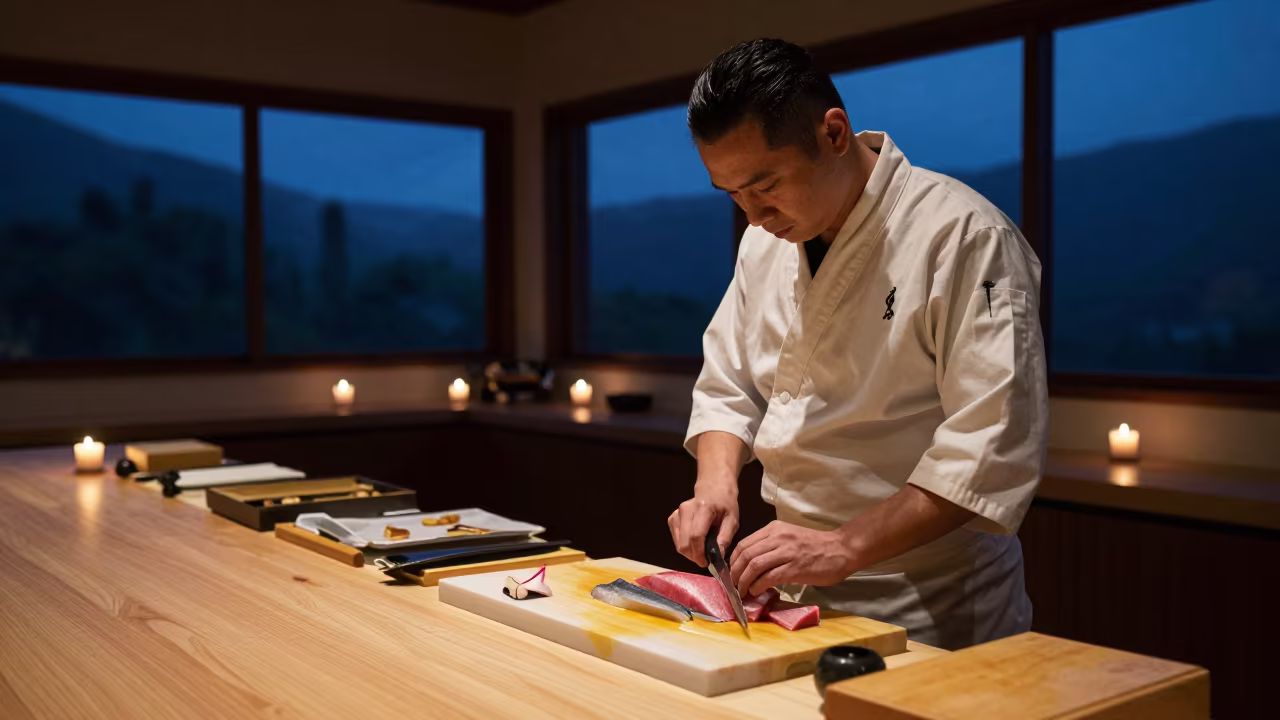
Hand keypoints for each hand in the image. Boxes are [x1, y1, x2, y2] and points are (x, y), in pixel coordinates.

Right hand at [668, 480, 738, 567]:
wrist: (713, 488)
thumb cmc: (725, 505)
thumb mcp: (732, 520)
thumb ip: (725, 538)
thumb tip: (717, 557)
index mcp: (703, 509)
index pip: (696, 536)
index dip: (699, 553)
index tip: (706, 563)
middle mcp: (686, 510)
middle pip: (684, 542)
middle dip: (694, 556)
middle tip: (706, 559)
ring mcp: (677, 514)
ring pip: (679, 543)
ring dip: (689, 553)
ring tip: (702, 551)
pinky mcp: (672, 518)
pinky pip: (676, 539)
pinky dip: (685, 546)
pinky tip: (694, 544)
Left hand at [730, 521, 856, 595]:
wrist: (841, 549)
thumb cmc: (816, 546)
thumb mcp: (789, 537)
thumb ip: (771, 546)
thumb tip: (750, 564)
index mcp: (774, 529)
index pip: (744, 544)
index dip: (733, 561)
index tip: (732, 573)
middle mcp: (778, 537)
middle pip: (745, 555)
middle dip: (735, 573)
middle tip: (734, 585)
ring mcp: (787, 552)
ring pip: (754, 566)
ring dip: (744, 582)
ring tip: (743, 591)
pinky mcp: (795, 568)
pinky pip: (769, 577)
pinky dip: (758, 586)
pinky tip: (756, 591)